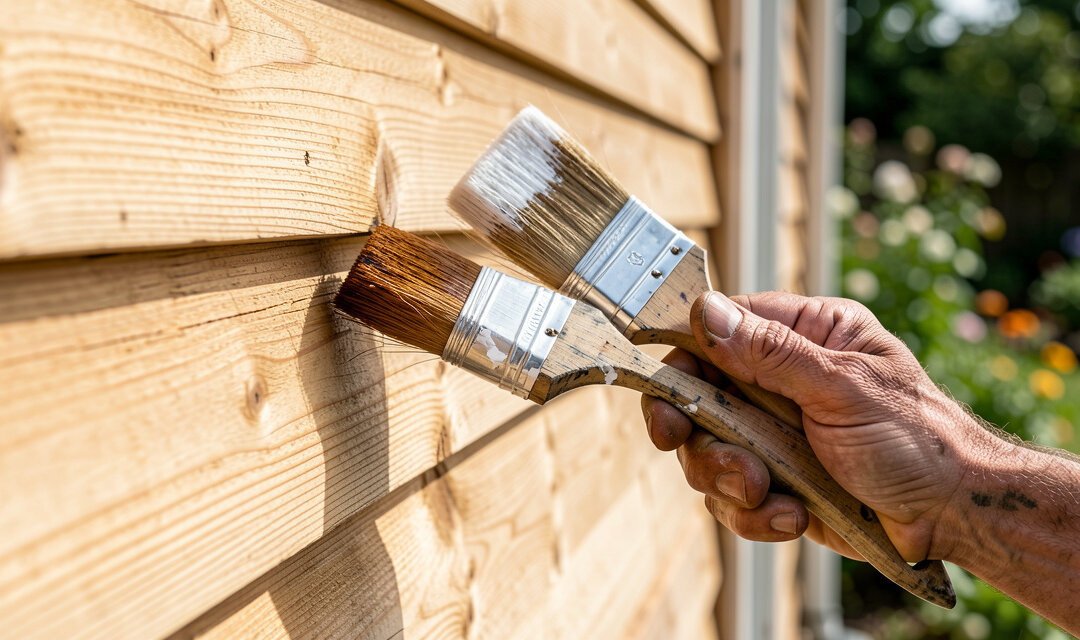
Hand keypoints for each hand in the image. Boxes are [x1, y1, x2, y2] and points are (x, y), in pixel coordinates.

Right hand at [642, 291, 987, 561]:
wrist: (953, 516)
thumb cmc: (918, 439)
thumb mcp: (844, 388)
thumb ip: (771, 353)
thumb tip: (705, 312)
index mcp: (802, 334)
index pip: (716, 330)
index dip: (683, 363)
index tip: (667, 401)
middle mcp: (778, 378)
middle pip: (697, 397)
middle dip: (705, 441)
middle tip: (729, 467)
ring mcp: (771, 430)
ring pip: (706, 452)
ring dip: (731, 482)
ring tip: (771, 495)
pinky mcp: (773, 479)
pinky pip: (730, 497)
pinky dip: (754, 515)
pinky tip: (794, 516)